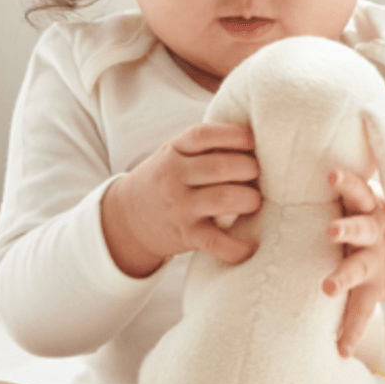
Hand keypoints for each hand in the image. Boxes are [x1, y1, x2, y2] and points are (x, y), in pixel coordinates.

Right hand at [102, 122, 260, 277]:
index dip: (235, 135)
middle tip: (257, 175)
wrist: (127, 218)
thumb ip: (206, 145)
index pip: (204, 135)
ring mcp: (181, 207)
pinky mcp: (187, 235)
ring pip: (224, 198)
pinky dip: (238, 248)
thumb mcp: (175, 154)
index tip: (253, 142)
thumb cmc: (166, 179)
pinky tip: (251, 246)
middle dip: (251, 169)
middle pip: (221, 166)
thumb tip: (257, 139)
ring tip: (253, 201)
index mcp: (175, 150)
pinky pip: (216, 242)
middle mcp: (175, 176)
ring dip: (250, 199)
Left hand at [323, 170, 384, 355]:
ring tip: (327, 288)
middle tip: (330, 229)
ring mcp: (378, 261)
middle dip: (345, 227)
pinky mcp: (379, 287)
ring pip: (359, 268)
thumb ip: (341, 191)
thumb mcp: (369, 201)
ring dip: (343, 277)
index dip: (346, 182)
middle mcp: (375, 232)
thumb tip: (289, 165)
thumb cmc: (380, 220)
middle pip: (360, 226)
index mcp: (370, 207)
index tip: (331, 174)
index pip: (358, 190)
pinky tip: (340, 350)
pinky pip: (363, 311)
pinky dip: (350, 331)